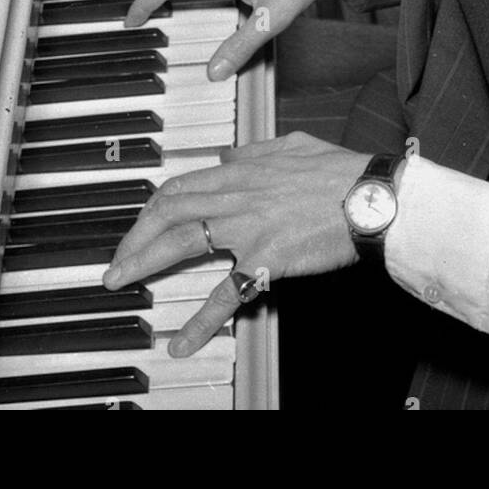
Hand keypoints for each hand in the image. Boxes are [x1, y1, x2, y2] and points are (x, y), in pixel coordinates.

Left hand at [102, 132, 364, 356]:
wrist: (372, 198)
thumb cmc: (341, 173)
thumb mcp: (293, 146)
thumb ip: (255, 152)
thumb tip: (228, 157)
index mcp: (242, 170)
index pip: (181, 185)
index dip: (152, 206)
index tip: (140, 223)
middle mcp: (236, 196)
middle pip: (168, 212)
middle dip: (134, 235)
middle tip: (116, 260)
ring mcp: (246, 228)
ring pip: (181, 244)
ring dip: (143, 263)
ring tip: (120, 282)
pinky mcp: (264, 260)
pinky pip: (225, 294)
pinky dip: (200, 321)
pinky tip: (181, 342)